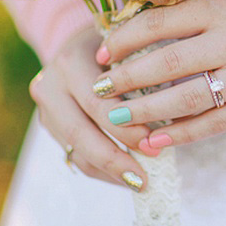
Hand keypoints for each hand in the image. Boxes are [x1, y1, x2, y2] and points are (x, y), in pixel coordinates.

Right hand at [28, 26, 152, 189]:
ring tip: (139, 183)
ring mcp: (46, 108)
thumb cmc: (118, 44)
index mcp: (71, 62)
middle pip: (81, 133)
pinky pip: (74, 155)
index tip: (155, 145)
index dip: (126, 128)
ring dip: (109, 171)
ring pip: (75, 150)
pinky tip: (125, 178)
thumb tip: (179, 112)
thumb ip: (143, 72)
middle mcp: (50, 85)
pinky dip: (101, 170)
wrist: (83, 42)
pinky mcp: (49, 125)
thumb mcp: (129, 46)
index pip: (97, 104)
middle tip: (144, 179)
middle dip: (115, 159)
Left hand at [93, 0, 225, 154]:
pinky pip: (215, 122)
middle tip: (99, 89)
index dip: (124, 39)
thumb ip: (200, 14)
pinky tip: (156, 140)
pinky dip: (182, 134)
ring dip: (146, 111)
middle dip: (125, 79)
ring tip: (117, 118)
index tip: (103, 52)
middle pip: (166, 64)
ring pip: (186, 99)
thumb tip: (147, 32)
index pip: (160, 23)